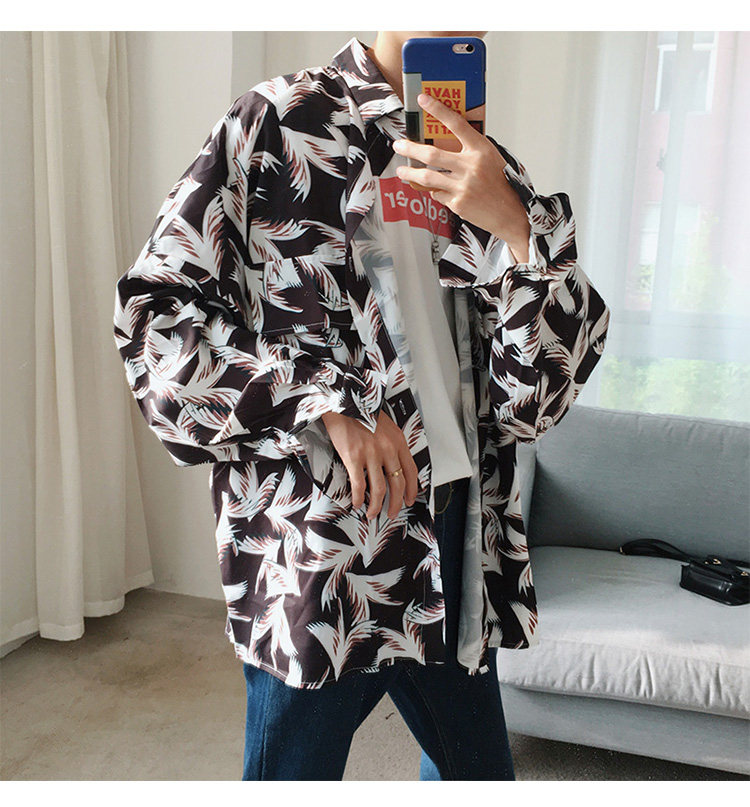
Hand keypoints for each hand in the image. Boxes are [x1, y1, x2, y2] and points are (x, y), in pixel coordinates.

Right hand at [320, 409, 419, 519]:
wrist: (341, 403)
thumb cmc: (361, 413)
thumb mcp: (385, 426)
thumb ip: (392, 445)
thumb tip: (392, 467)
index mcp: (398, 441)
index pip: (411, 471)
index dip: (411, 489)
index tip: (409, 499)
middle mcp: (388, 448)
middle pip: (397, 484)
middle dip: (396, 503)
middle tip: (392, 513)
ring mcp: (371, 454)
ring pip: (379, 489)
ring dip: (376, 506)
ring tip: (372, 513)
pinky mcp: (353, 457)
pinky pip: (359, 485)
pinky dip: (359, 498)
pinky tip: (357, 503)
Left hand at [392, 93, 530, 261]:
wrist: (511, 214)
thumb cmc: (502, 185)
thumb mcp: (492, 159)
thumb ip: (470, 150)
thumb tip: (445, 142)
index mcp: (481, 150)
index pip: (457, 124)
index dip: (438, 110)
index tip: (423, 99)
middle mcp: (471, 166)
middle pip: (432, 153)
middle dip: (410, 148)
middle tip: (398, 145)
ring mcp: (463, 186)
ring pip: (427, 176)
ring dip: (411, 173)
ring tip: (402, 172)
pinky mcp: (457, 203)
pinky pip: (437, 193)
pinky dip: (434, 191)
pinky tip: (434, 190)